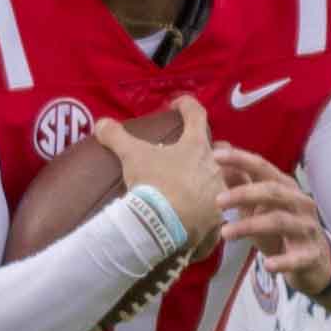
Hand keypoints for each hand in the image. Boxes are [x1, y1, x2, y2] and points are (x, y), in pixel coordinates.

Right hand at [96, 96, 220, 256]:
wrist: (164, 224)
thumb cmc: (154, 182)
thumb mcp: (132, 156)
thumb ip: (117, 137)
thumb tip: (101, 123)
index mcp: (197, 146)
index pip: (196, 115)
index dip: (187, 106)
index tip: (177, 105)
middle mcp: (216, 167)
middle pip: (224, 149)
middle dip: (216, 149)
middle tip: (199, 154)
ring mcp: (219, 195)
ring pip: (229, 184)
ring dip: (220, 183)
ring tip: (205, 190)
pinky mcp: (216, 221)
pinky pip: (218, 220)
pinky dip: (211, 220)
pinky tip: (202, 224)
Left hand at [210, 141, 330, 293]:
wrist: (314, 260)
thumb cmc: (280, 229)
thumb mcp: (257, 206)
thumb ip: (240, 183)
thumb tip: (217, 155)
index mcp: (285, 187)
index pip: (263, 168)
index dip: (241, 160)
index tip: (215, 156)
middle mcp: (299, 203)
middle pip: (273, 192)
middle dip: (244, 193)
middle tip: (217, 201)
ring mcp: (306, 228)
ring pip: (280, 221)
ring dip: (251, 226)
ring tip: (225, 233)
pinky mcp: (310, 255)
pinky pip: (297, 257)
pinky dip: (282, 261)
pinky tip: (268, 265)